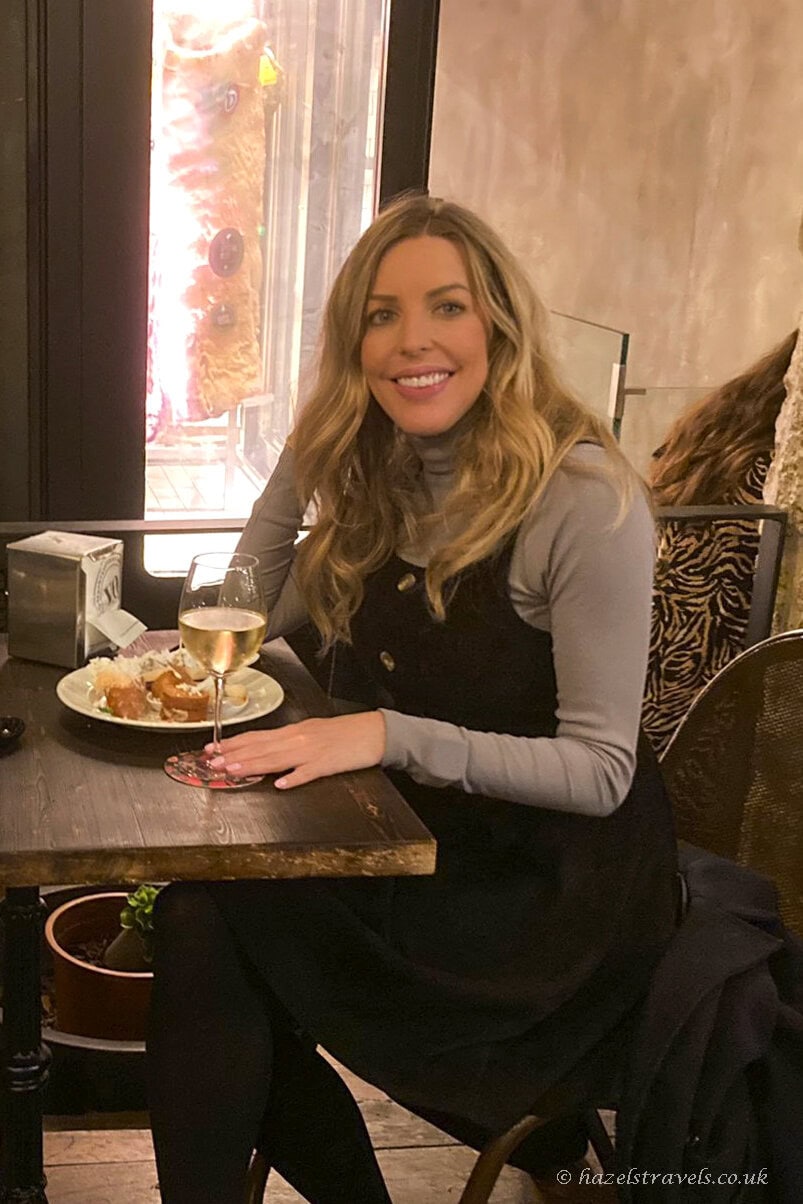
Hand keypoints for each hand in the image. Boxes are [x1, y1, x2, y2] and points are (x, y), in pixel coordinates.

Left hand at [205, 711, 386, 788]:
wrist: (374, 732)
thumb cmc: (344, 732)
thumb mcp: (312, 731)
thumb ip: (289, 741)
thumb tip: (267, 749)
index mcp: (294, 731)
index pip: (257, 737)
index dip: (234, 743)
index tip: (214, 748)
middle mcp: (299, 739)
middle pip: (261, 747)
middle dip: (235, 755)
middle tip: (212, 762)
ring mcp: (312, 752)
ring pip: (277, 758)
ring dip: (253, 765)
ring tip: (233, 771)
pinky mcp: (328, 764)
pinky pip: (309, 772)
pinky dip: (295, 777)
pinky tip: (282, 784)